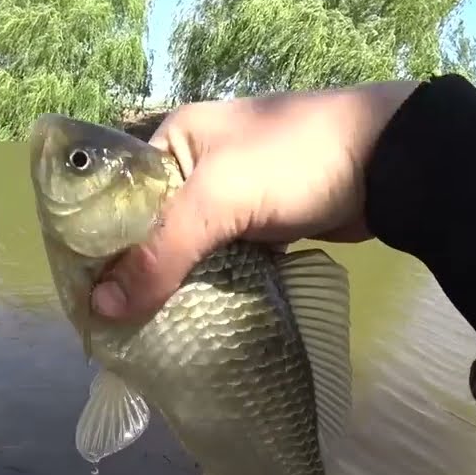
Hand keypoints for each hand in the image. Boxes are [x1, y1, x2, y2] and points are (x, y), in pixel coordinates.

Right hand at [91, 80, 418, 320]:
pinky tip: (193, 322)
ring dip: (173, 286)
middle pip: (149, 229)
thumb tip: (103, 309)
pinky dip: (210, 287)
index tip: (86, 299)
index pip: (116, 197)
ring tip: (145, 334)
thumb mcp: (217, 199)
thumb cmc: (293, 162)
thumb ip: (161, 252)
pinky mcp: (262, 227)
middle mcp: (195, 165)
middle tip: (115, 328)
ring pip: (186, 250)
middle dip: (136, 274)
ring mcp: (232, 197)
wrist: (389, 161)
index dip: (98, 247)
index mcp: (174, 139)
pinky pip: (221, 261)